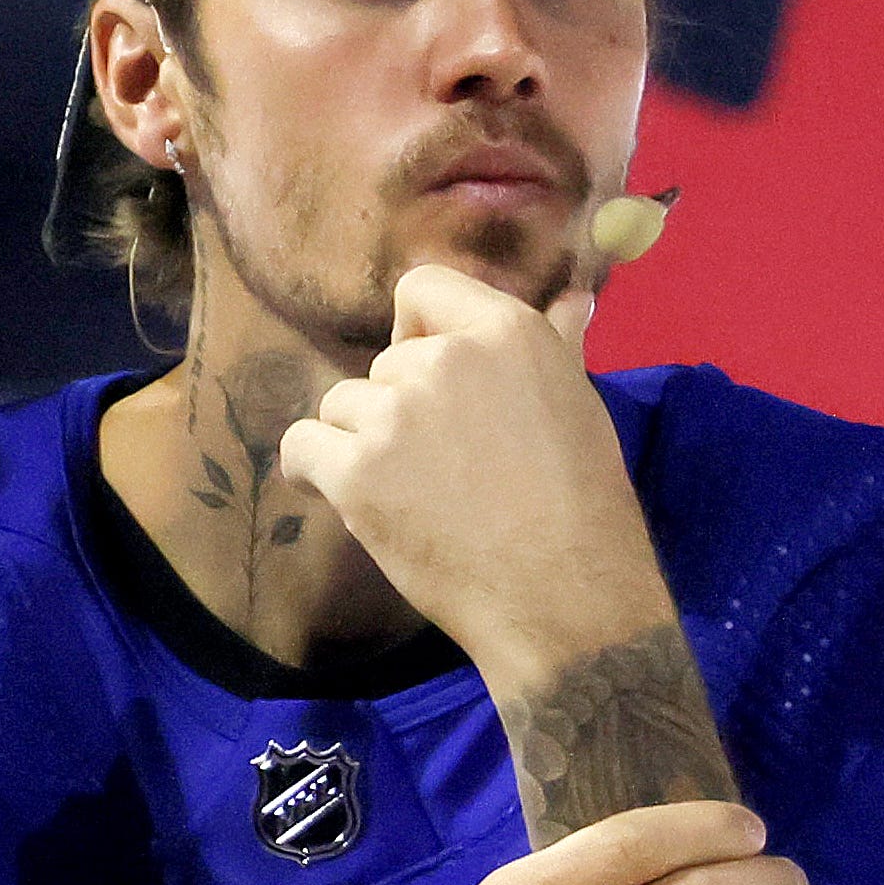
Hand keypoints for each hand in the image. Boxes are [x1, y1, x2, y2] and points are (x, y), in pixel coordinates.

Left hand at [275, 260, 674, 700]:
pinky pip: (301, 448)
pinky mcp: (357, 472)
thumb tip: (573, 298)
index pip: (422, 289)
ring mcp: (395, 414)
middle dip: (398, 411)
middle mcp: (444, 360)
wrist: (562, 595)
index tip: (431, 380)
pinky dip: (312, 474)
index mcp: (504, 331)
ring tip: (408, 498)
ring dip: (360, 447)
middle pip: (382, 365)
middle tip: (441, 470)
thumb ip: (557, 344)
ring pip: (341, 407)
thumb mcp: (579, 404)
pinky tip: (340, 499)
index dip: (416, 332)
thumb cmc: (582, 505)